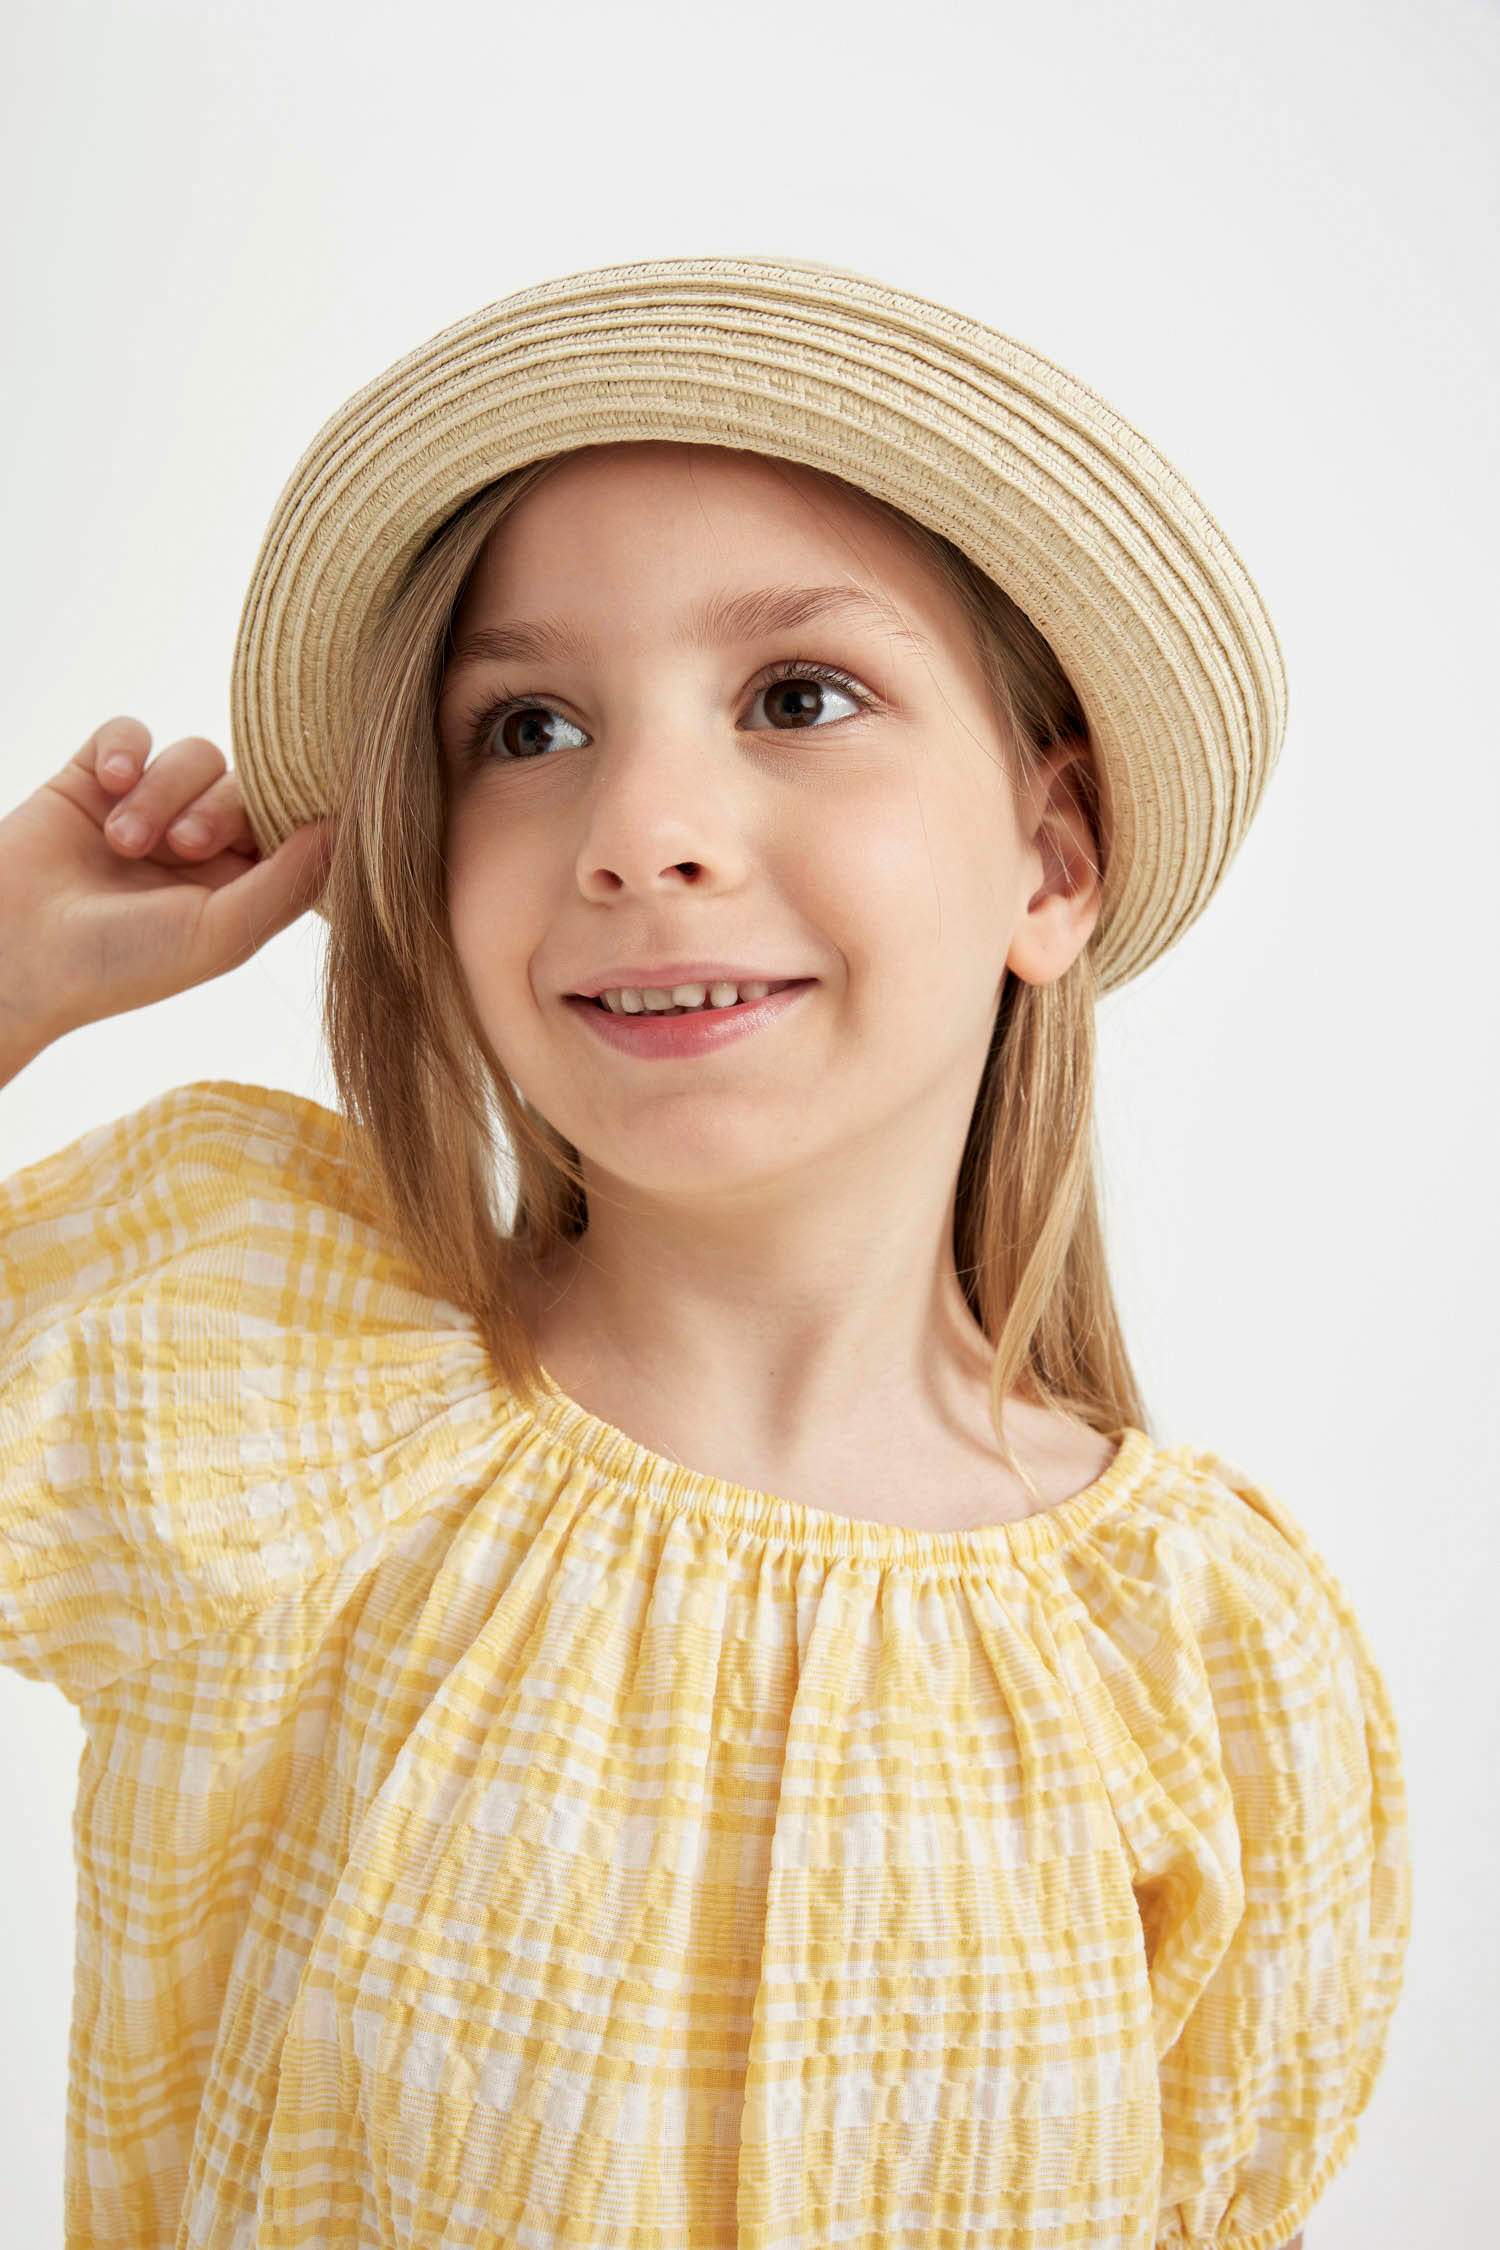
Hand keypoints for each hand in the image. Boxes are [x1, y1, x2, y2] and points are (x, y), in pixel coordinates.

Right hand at [0, 715, 334, 1054]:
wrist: (15, 955)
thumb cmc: (122, 964)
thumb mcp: (221, 935)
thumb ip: (287, 883)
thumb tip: (346, 829)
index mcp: (241, 886)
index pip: (292, 827)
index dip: (292, 813)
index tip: (297, 808)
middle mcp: (201, 845)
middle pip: (246, 784)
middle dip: (218, 809)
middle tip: (182, 847)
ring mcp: (149, 809)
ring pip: (193, 756)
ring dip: (163, 792)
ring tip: (123, 841)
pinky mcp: (94, 779)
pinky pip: (132, 732)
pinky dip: (127, 750)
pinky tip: (110, 785)